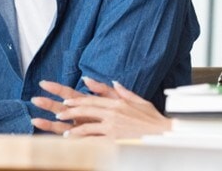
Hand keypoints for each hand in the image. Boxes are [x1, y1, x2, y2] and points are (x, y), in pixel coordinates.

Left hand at [31, 77, 170, 138]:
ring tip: (63, 129)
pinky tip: (72, 140)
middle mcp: (113, 113)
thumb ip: (123, 92)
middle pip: (85, 110)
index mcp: (117, 103)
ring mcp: (113, 126)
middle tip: (58, 112)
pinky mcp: (114, 139)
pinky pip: (93, 139)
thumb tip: (113, 82)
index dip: (77, 101)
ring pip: (86, 125)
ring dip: (72, 127)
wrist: (164, 134)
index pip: (92, 100)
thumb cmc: (152, 119)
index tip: (65, 101)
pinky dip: (81, 139)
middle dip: (69, 110)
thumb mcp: (139, 101)